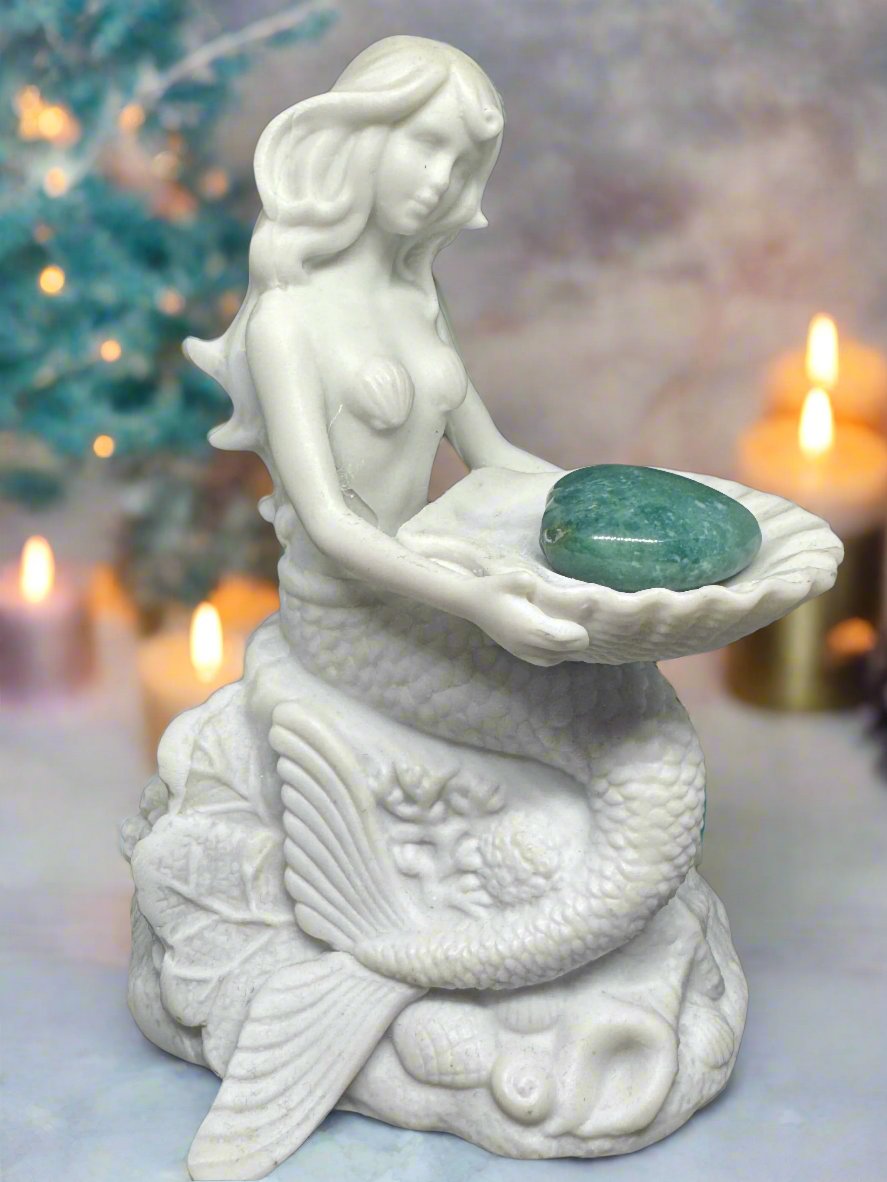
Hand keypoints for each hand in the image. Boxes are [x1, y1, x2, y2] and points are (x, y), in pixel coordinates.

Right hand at [468, 569, 588, 665]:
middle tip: (580, 626)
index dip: (578, 634)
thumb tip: (542, 588)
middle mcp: (528, 644)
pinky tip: (558, 642)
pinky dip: (556, 654)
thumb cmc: (494, 589)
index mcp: (530, 627)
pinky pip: (545, 661)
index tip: (583, 623)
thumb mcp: (515, 578)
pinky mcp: (518, 654)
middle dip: (576, 641)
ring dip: (567, 649)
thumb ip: (531, 583)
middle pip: (563, 651)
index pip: (564, 640)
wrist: (472, 603)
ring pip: (556, 659)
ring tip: (570, 633)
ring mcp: (522, 652)